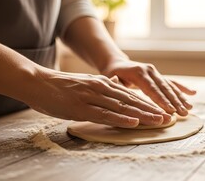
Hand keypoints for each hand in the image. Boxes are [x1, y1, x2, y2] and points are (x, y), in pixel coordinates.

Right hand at [26, 68, 171, 127]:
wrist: (36, 81)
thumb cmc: (58, 85)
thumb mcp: (83, 82)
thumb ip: (99, 85)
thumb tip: (112, 84)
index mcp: (101, 83)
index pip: (129, 94)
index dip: (147, 102)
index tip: (161, 109)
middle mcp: (100, 88)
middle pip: (131, 100)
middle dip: (151, 109)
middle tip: (168, 117)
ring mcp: (91, 97)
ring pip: (122, 107)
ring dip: (142, 114)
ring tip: (159, 120)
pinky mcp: (81, 107)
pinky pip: (104, 114)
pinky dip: (121, 119)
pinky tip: (133, 123)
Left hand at [101, 59, 196, 115]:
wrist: (116, 63)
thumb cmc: (111, 74)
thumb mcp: (110, 78)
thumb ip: (116, 84)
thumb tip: (120, 89)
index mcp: (138, 72)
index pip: (152, 89)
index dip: (162, 100)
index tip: (171, 110)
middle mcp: (149, 70)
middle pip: (164, 88)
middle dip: (175, 102)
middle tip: (183, 113)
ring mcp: (155, 72)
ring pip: (170, 86)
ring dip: (180, 98)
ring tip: (189, 108)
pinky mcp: (158, 75)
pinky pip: (172, 82)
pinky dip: (182, 88)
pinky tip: (193, 93)